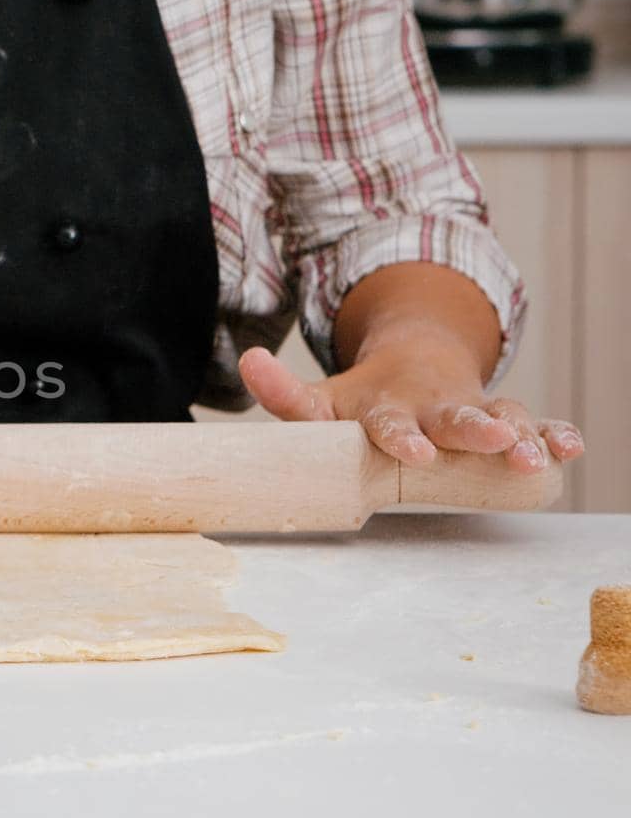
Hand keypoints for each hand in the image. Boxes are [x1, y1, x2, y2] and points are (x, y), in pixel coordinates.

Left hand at [238, 344, 583, 472]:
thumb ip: (285, 393)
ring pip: (505, 419)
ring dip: (524, 436)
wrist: (414, 360)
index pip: (391, 424)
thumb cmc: (363, 396)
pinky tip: (572, 448)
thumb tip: (245, 360)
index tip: (415, 452)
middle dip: (477, 430)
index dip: (402, 437)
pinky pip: (536, 422)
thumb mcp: (323, 397)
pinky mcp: (505, 416)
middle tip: (496, 442)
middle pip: (457, 418)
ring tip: (539, 456)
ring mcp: (474, 409)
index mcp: (389, 405)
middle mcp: (436, 405)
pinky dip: (556, 433)